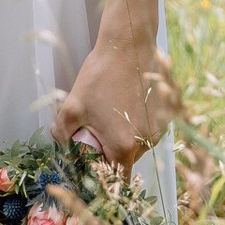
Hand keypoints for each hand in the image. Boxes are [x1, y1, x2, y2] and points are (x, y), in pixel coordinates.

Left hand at [54, 26, 173, 172]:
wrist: (128, 46)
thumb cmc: (101, 75)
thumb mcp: (72, 106)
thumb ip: (61, 134)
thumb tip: (60, 146)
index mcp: (124, 145)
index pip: (115, 179)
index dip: (102, 177)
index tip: (90, 167)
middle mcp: (146, 142)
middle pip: (124, 162)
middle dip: (108, 153)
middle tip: (94, 132)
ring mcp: (157, 129)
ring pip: (135, 146)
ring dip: (121, 138)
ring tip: (108, 114)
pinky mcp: (164, 117)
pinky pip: (144, 132)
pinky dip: (133, 126)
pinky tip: (122, 105)